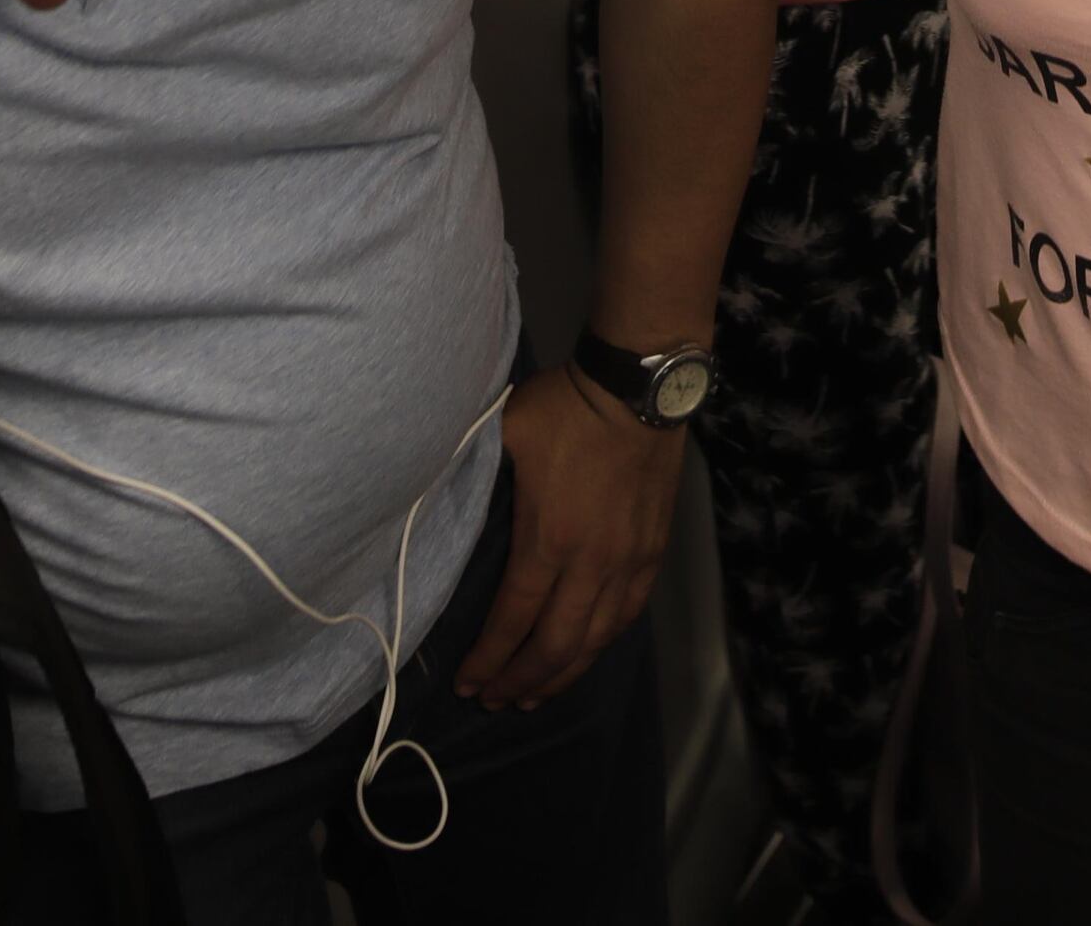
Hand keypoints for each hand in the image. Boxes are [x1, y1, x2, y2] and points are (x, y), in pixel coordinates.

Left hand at [458, 363, 681, 706]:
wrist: (637, 390)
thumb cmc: (565, 409)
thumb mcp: (504, 435)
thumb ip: (476, 475)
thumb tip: (438, 491)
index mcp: (547, 540)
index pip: (513, 620)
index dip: (488, 659)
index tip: (466, 683)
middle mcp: (590, 564)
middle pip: (555, 646)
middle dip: (519, 681)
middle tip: (493, 700)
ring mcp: (627, 562)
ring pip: (595, 641)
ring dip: (561, 675)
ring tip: (532, 696)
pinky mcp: (652, 553)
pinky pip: (626, 616)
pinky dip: (601, 645)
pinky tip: (584, 654)